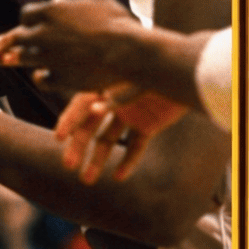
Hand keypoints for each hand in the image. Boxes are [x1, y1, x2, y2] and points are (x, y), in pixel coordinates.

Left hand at [0, 0, 140, 93]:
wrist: (128, 51)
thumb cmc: (118, 21)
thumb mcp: (97, 1)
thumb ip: (74, 2)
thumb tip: (58, 0)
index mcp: (52, 11)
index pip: (27, 15)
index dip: (27, 21)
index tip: (26, 26)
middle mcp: (44, 33)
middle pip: (15, 37)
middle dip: (2, 42)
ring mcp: (50, 57)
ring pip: (22, 58)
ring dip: (12, 59)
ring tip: (2, 61)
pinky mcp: (60, 77)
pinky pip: (43, 78)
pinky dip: (41, 76)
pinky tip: (39, 76)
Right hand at [56, 85, 189, 182]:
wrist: (189, 72)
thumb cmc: (158, 69)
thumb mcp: (134, 79)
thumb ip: (117, 95)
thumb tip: (94, 108)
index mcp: (105, 84)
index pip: (80, 105)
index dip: (69, 121)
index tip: (59, 138)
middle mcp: (113, 101)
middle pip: (90, 126)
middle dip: (79, 146)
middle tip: (68, 165)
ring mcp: (130, 114)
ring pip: (108, 139)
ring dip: (97, 159)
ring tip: (87, 179)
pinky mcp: (148, 125)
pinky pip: (135, 146)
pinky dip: (127, 161)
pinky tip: (118, 176)